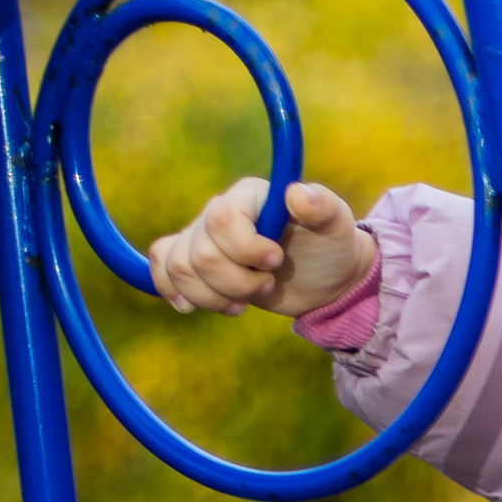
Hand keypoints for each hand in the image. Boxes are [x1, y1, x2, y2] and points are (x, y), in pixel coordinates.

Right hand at [149, 179, 373, 318]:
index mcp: (248, 196)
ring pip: (180, 268)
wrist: (325, 277)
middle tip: (267, 284)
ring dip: (213, 296)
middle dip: (237, 282)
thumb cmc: (331, 247)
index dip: (245, 249)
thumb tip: (298, 194)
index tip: (276, 260)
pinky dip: (173, 291)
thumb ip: (323, 207)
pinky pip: (163, 270)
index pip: (221, 220)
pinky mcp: (198, 264)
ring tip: (244, 302)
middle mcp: (218, 213)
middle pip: (201, 254)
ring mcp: (204, 239)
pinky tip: (191, 307)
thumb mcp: (337, 226)